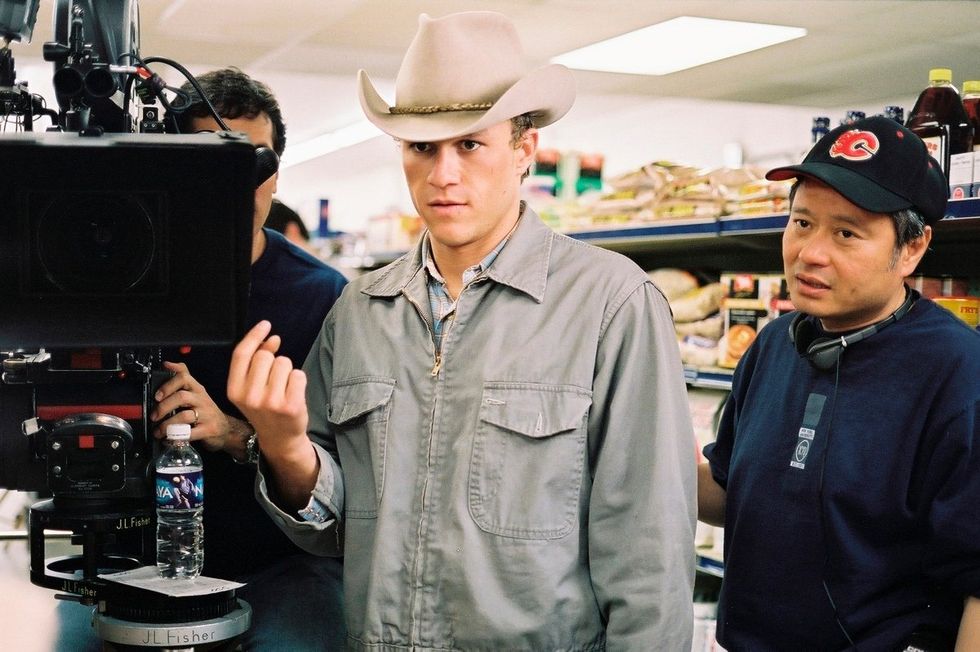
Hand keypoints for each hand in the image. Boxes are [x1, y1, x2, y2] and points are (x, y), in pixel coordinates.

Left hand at [150, 361, 234, 452]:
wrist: (225, 429)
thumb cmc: (205, 411)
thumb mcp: (196, 392)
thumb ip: (182, 378)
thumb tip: (167, 364)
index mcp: (197, 389)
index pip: (184, 378)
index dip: (168, 384)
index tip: (157, 394)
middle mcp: (202, 399)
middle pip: (181, 397)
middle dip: (164, 407)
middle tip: (154, 416)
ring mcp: (206, 415)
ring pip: (184, 416)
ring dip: (167, 425)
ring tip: (159, 431)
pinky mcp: (208, 430)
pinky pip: (189, 433)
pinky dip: (176, 437)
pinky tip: (169, 439)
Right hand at [227, 320, 309, 460]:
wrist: (280, 438)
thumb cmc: (265, 408)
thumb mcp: (251, 387)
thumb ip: (256, 362)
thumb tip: (272, 338)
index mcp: (234, 390)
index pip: (241, 354)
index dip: (254, 335)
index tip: (265, 325)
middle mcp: (249, 396)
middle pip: (265, 356)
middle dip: (273, 359)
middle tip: (274, 379)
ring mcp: (270, 402)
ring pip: (283, 363)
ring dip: (287, 371)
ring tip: (283, 388)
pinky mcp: (290, 405)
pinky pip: (298, 374)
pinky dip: (299, 379)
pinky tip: (294, 393)